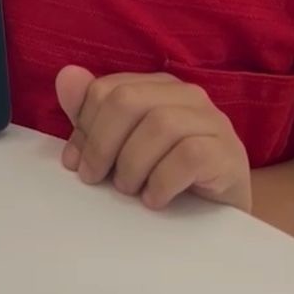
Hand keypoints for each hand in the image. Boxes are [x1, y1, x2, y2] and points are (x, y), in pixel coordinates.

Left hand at [55, 65, 251, 212]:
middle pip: (128, 101)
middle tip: (95, 178)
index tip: (75, 164)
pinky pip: (189, 156)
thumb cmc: (168, 177)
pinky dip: (162, 181)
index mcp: (158, 86)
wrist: (222, 217)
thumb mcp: (123, 147)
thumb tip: (65, 75)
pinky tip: (155, 199)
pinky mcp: (228, 154)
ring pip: (159, 125)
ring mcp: (213, 122)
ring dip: (132, 164)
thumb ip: (93, 115)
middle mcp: (187, 95)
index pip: (108, 89)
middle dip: (102, 143)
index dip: (84, 127)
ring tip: (128, 190)